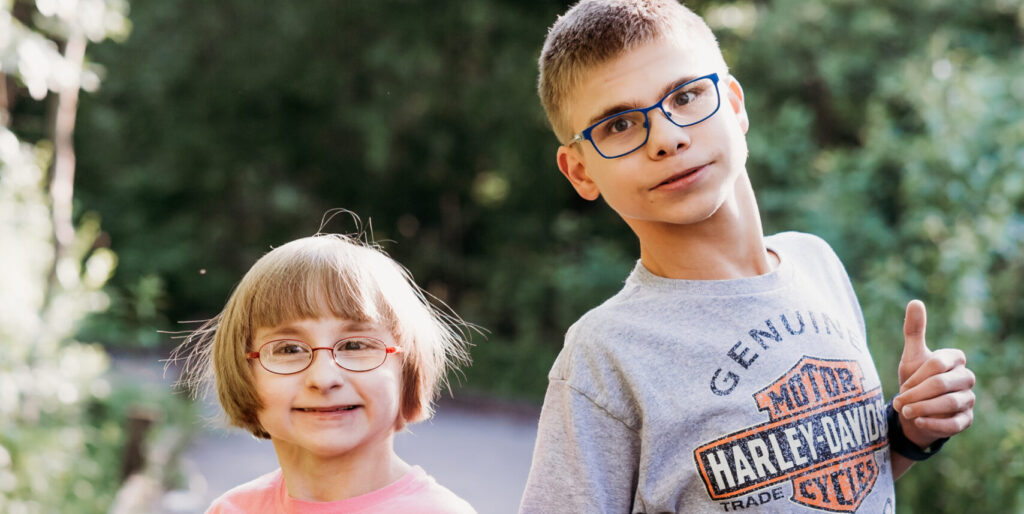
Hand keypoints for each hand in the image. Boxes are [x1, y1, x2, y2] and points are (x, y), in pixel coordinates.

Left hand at [892, 300, 975, 447]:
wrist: (915, 410)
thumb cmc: (915, 379)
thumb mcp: (912, 355)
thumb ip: (914, 330)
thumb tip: (915, 301)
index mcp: (955, 359)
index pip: (938, 363)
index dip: (917, 376)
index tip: (902, 385)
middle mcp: (966, 378)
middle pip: (943, 384)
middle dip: (918, 394)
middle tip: (899, 402)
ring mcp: (968, 400)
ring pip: (950, 403)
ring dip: (924, 409)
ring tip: (905, 412)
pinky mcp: (966, 420)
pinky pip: (955, 423)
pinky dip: (935, 424)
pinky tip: (918, 422)